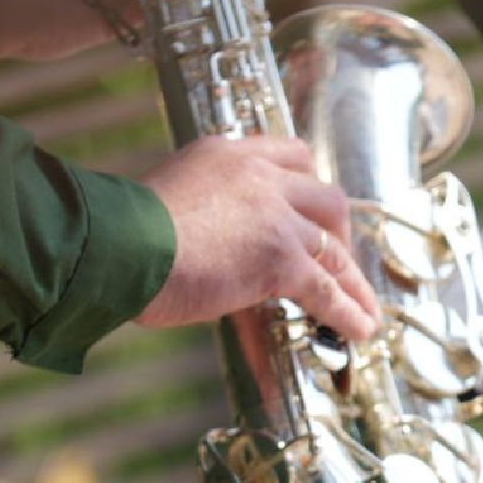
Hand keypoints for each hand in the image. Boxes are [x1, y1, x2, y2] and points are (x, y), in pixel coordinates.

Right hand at [134, 136, 382, 339]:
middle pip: (325, 197)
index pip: (289, 154)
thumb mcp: (162, 201)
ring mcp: (274, 216)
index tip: (312, 206)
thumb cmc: (116, 234)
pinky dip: (347, 310)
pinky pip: (326, 287)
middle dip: (338, 232)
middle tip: (338, 259)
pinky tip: (359, 329)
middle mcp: (258, 175)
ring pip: (332, 247)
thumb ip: (197, 210)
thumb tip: (206, 244)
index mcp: (227, 153)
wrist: (116, 247)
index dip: (306, 184)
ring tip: (366, 309)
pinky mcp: (280, 258)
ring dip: (352, 280)